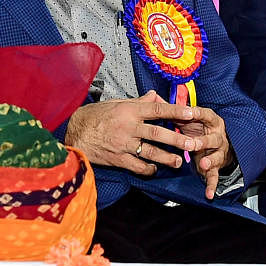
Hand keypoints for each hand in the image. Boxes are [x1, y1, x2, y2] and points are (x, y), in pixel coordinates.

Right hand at [64, 90, 200, 174]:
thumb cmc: (94, 116)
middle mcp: (129, 127)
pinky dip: (148, 168)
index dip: (176, 111)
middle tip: (192, 143)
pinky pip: (137, 166)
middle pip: (158, 134)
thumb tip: (155, 96)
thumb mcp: (116, 104)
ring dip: (167, 158)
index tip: (192, 113)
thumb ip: (138, 102)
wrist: (74, 133)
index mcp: (129, 111)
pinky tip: (155, 169)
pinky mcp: (118, 159)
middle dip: (177, 139)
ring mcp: (124, 145)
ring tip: (178, 162)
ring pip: (150, 152)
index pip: (157, 110)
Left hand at [175, 106, 234, 198]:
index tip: (189, 113)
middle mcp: (217, 136)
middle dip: (203, 141)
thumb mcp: (188, 118)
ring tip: (204, 163)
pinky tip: (209, 194)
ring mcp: (218, 152)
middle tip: (193, 144)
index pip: (205, 114)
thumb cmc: (198, 128)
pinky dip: (212, 185)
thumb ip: (174, 111)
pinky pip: (215, 176)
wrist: (217, 144)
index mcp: (211, 121)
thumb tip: (154, 98)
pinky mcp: (216, 166)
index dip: (198, 113)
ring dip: (210, 160)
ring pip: (217, 156)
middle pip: (213, 138)